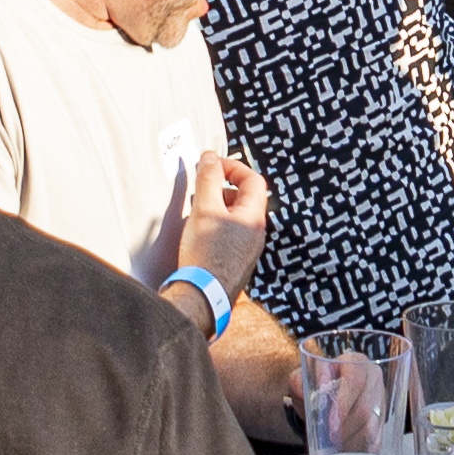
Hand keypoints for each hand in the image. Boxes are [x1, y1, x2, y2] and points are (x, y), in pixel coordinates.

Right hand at [177, 152, 269, 293]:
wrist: (202, 297)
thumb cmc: (205, 254)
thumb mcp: (204, 209)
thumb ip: (208, 179)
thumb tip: (210, 157)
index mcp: (254, 217)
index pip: (253, 180)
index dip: (233, 167)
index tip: (211, 166)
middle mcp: (256, 233)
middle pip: (245, 198)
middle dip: (223, 187)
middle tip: (201, 188)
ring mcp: (248, 250)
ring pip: (236, 218)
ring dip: (218, 207)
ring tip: (197, 211)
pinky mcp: (236, 263)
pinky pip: (230, 235)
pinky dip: (216, 226)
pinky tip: (199, 234)